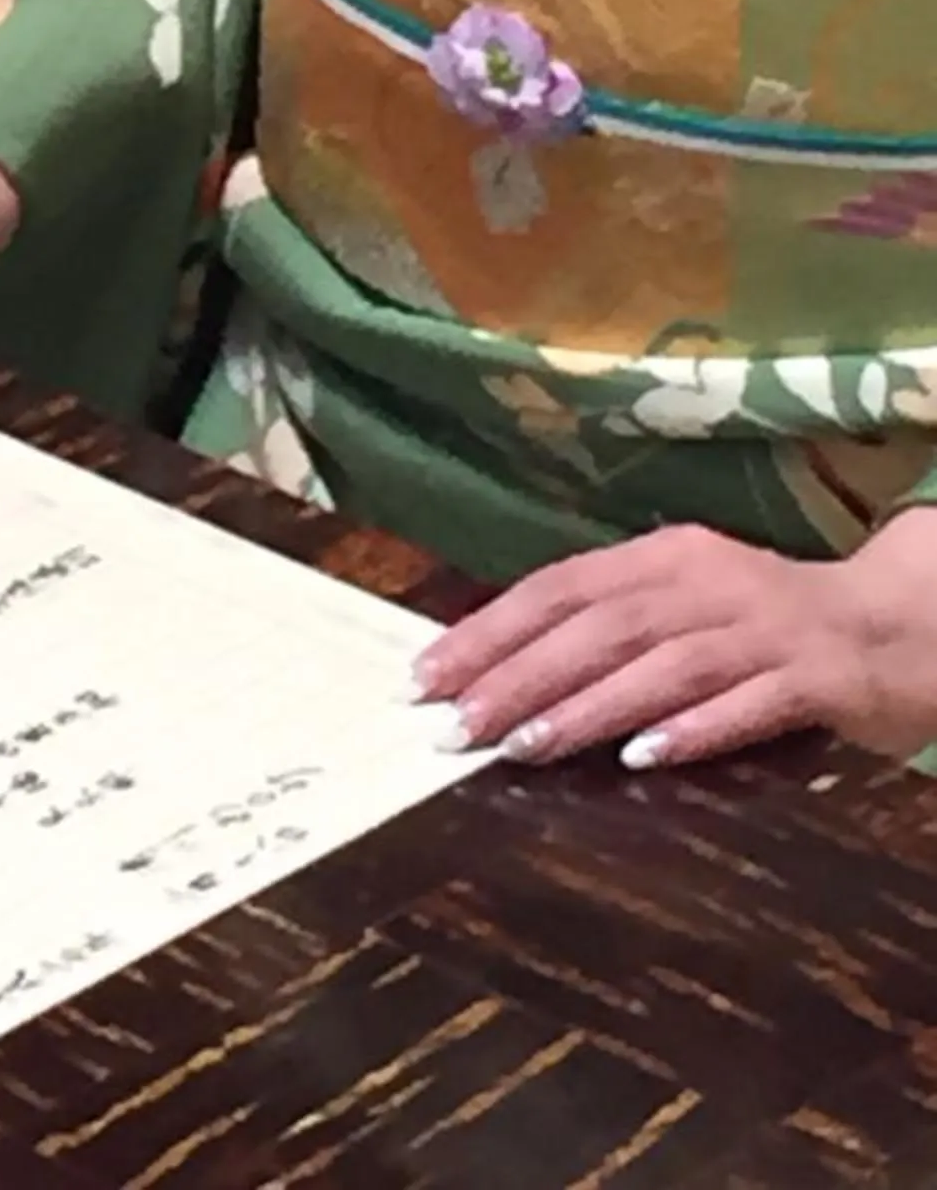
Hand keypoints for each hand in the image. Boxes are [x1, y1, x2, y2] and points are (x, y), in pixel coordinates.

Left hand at [413, 509, 936, 771]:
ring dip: (589, 705)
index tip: (425, 677)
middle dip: (518, 675)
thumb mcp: (684, 606)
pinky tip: (645, 758)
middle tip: (454, 724)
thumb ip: (611, 629)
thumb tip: (503, 671)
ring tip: (524, 745)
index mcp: (663, 557)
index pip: (557, 589)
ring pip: (661, 665)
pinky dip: (694, 728)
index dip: (490, 631)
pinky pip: (748, 705)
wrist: (898, 624)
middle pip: (597, 626)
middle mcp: (706, 583)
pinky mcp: (816, 677)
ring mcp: (763, 629)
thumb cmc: (768, 625)